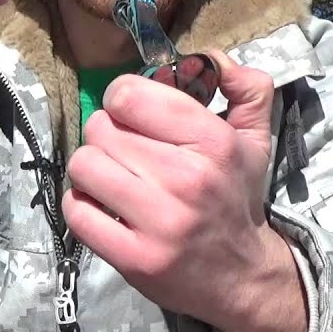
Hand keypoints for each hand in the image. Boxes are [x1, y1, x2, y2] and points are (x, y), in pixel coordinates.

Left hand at [64, 51, 307, 331]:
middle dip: (106, 134)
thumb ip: (245, 87)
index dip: (122, 98)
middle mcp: (185, 179)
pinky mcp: (133, 258)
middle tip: (124, 150)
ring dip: (91, 168)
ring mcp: (158, 222)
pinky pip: (77, 212)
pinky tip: (104, 206)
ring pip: (84, 166)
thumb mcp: (255, 139)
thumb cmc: (237, 199)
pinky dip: (82, 204)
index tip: (131, 113)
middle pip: (100, 129)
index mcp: (212, 142)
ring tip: (113, 177)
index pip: (129, 95)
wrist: (243, 276)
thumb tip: (210, 56)